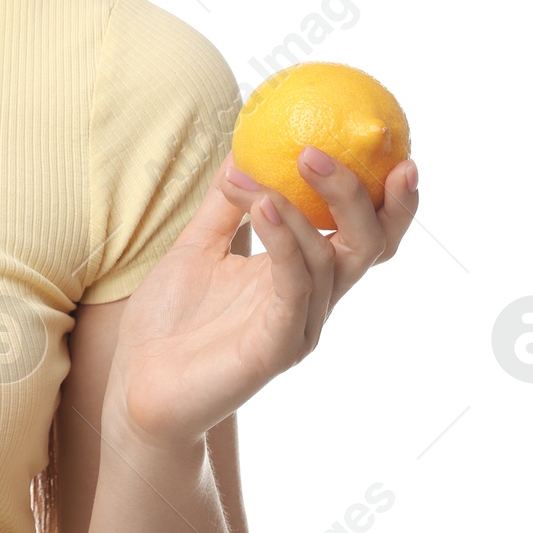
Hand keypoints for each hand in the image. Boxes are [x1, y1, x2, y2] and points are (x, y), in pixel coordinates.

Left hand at [105, 146, 419, 453]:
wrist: (138, 387)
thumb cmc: (169, 322)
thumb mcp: (196, 246)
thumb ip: (225, 203)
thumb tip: (242, 145)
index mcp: (302, 276)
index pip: (363, 233)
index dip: (388, 198)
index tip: (394, 150)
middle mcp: (311, 301)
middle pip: (368, 245)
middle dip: (359, 194)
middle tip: (319, 149)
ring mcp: (298, 327)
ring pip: (326, 258)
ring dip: (289, 206)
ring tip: (249, 175)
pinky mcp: (276, 349)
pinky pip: (292, 287)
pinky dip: (282, 241)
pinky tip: (261, 205)